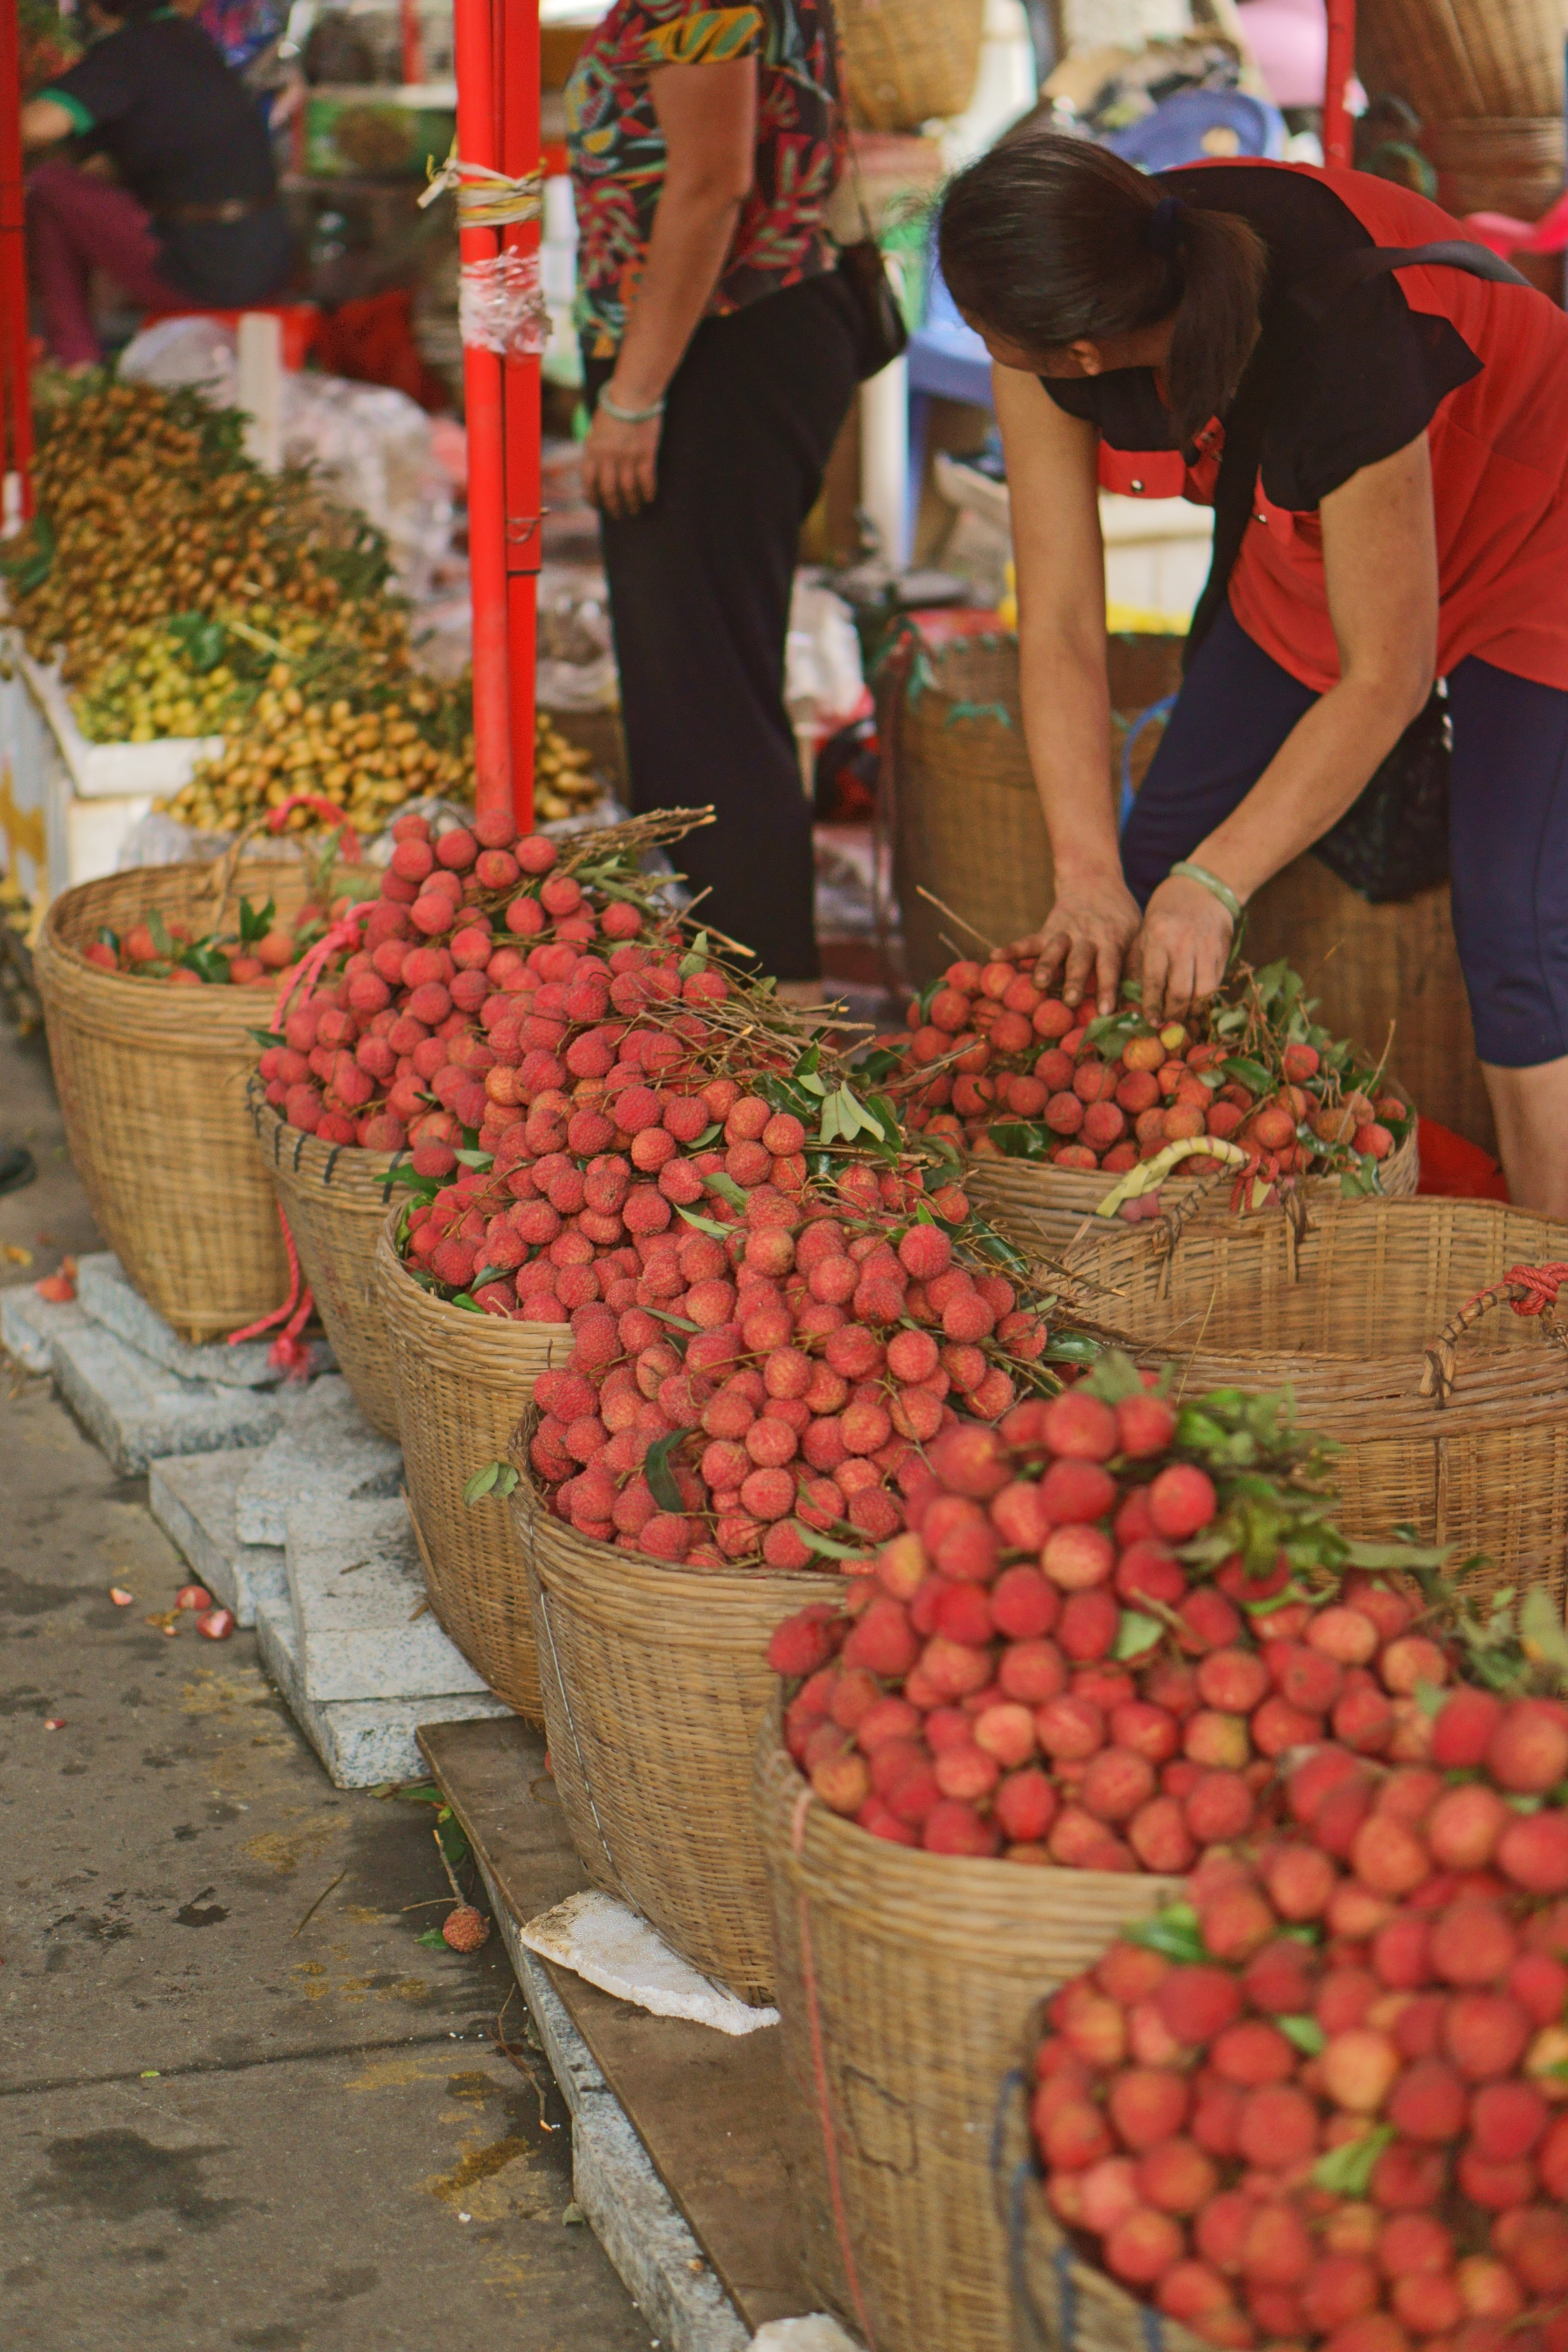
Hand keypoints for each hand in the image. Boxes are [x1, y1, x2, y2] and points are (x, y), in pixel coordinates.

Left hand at [582, 399, 661, 518]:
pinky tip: (648, 498)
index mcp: (592, 450)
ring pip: (628, 489)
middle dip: (613, 506)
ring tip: (634, 509)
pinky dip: (647, 492)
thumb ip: (594, 450)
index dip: (593, 499)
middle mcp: (608, 457)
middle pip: (609, 491)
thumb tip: (595, 471)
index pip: (589, 483)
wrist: (632, 394)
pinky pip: (646, 480)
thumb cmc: (613, 410)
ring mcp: (627, 457)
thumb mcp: (595, 430)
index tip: (598, 506)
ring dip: (631, 502)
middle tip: (618, 513)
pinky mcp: (645, 454)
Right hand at [1006, 874, 1141, 1017]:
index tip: (1106, 1011)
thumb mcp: (1135, 933)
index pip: (1110, 967)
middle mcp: (1086, 938)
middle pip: (1080, 961)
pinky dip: (1011, 948)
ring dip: (1046, 967)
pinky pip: (1029, 940)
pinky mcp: (1048, 929)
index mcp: (1110, 941)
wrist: (1095, 880)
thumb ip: (1134, 962)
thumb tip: (1142, 997)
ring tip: (1037, 984)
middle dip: (1076, 981)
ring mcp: (1065, 933)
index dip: (1108, 989)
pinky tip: (994, 957)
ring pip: (1054, 951)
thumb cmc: (1120, 917)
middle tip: (1072, 1001)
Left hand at [1129, 873, 1235, 1022]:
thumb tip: (1130, 996)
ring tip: (1183, 1016)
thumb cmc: (1166, 910)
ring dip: (1193, 1010)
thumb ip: (1137, 961)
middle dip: (1174, 1014)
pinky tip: (1198, 1003)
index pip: (1155, 981)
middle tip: (1167, 1023)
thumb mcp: (1145, 930)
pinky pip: (1216, 983)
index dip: (1153, 1006)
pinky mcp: (1223, 952)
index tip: (1151, 1021)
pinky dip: (1207, 998)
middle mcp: (1184, 944)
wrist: (1204, 887)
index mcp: (1159, 937)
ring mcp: (1207, 949)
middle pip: (1182, 992)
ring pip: (1203, 992)